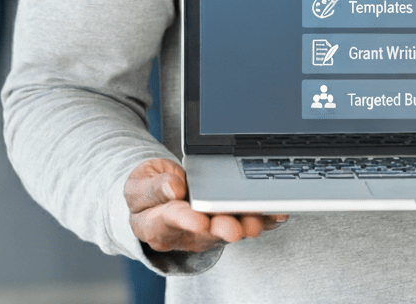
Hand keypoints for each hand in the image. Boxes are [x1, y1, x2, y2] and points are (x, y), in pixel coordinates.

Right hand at [125, 158, 286, 253]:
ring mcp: (205, 231)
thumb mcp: (139, 183)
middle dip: (223, 227)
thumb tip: (172, 188)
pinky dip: (262, 219)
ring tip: (259, 220)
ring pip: (227, 229)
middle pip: (205, 232)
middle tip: (237, 227)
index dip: (186, 220)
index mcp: (155, 223)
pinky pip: (243, 223)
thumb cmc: (149, 189)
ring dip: (245, 225)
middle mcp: (183, 232)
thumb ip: (153, 187)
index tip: (200, 219)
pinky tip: (276, 214)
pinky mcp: (223, 225)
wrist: (159, 195)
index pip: (171, 220)